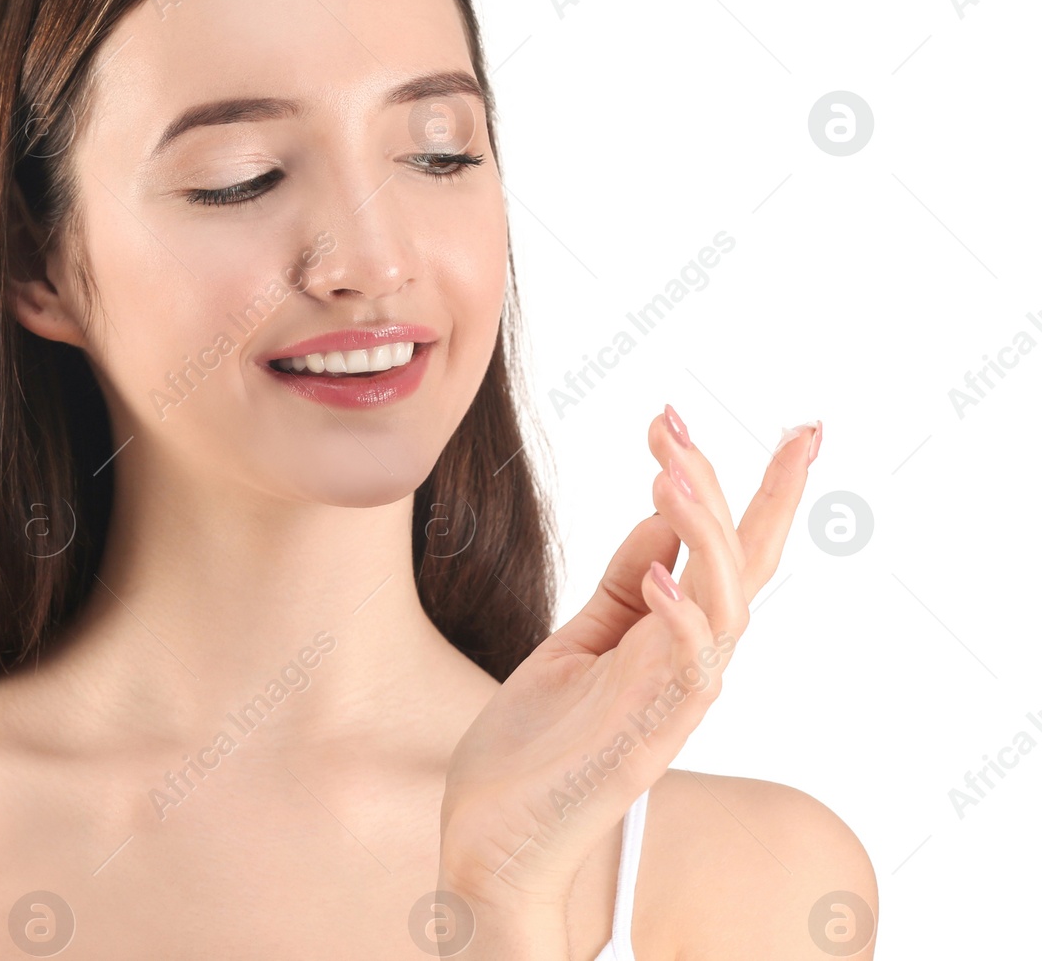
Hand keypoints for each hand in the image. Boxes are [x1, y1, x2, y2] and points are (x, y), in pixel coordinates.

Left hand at [438, 407, 819, 908]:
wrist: (492, 836)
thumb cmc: (534, 746)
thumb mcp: (575, 643)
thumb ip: (622, 588)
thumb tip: (662, 520)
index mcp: (672, 641)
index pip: (732, 555)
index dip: (753, 490)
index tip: (765, 424)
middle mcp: (686, 667)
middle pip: (741, 567)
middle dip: (730, 487)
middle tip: (676, 420)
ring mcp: (670, 703)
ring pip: (726, 608)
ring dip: (704, 534)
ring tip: (668, 471)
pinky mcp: (645, 739)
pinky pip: (685, 673)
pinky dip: (679, 618)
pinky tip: (658, 572)